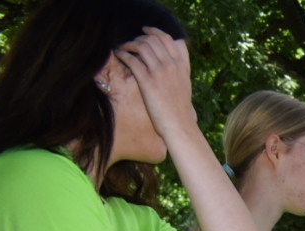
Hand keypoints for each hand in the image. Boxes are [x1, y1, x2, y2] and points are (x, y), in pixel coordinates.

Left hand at [114, 29, 196, 144]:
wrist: (179, 126)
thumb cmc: (181, 110)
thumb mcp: (185, 85)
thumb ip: (181, 69)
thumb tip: (178, 64)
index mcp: (181, 66)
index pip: (168, 39)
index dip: (154, 32)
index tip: (145, 31)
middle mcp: (171, 66)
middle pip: (153, 40)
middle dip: (139, 38)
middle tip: (131, 43)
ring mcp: (160, 73)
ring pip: (141, 46)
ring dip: (129, 44)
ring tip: (124, 48)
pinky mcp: (147, 81)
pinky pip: (132, 60)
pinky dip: (123, 54)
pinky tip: (119, 56)